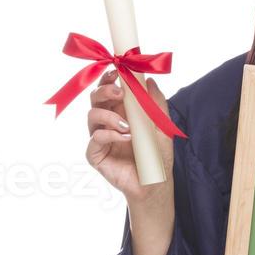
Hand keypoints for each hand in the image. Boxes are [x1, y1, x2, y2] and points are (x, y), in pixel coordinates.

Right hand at [85, 68, 174, 203]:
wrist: (154, 183)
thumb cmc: (157, 155)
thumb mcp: (162, 126)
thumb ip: (156, 103)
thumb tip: (149, 80)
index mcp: (121, 111)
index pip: (110, 89)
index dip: (110, 77)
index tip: (117, 71)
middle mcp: (107, 121)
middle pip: (95, 98)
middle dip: (104, 90)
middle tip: (119, 92)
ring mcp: (99, 137)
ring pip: (92, 115)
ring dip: (109, 115)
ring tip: (127, 125)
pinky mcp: (95, 154)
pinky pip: (95, 138)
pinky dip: (110, 134)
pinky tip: (126, 138)